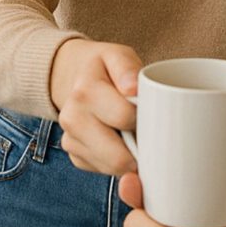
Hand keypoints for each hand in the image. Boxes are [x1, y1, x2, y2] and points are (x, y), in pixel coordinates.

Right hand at [51, 38, 141, 175]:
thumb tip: (133, 88)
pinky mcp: (74, 156)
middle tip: (152, 133)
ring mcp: (70, 140)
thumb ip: (127, 68)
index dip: (147, 118)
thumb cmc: (106, 67)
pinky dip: (117, 162)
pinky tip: (122, 143)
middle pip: (117, 156)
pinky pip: (103, 171)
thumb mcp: (118, 56)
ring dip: (130, 157)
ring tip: (137, 135)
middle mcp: (72, 118)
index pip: (125, 117)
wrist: (76, 76)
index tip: (155, 112)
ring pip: (112, 168)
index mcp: (85, 91)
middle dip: (141, 149)